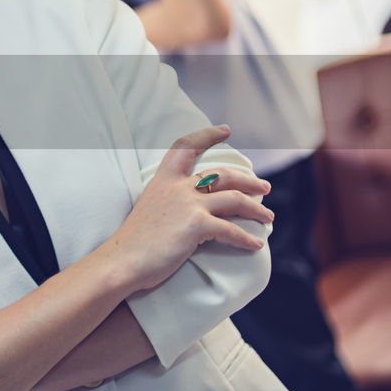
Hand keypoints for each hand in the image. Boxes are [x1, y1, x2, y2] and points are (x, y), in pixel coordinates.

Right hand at [108, 124, 272, 291]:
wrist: (121, 261)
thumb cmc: (132, 243)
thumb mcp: (148, 209)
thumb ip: (168, 202)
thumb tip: (187, 210)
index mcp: (163, 180)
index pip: (186, 147)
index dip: (207, 136)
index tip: (225, 130)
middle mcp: (178, 187)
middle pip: (224, 175)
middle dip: (249, 180)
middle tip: (265, 187)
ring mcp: (188, 204)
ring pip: (236, 199)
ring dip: (257, 209)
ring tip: (268, 217)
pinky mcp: (197, 225)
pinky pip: (232, 230)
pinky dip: (247, 239)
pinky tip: (255, 245)